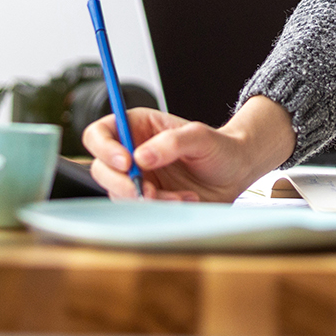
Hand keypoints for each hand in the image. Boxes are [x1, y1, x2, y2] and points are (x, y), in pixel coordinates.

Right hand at [81, 95, 294, 201]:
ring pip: (119, 193)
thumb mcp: (201, 137)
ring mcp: (137, 178)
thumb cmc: (219, 148)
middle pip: (101, 168)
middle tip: (148, 190)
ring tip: (180, 196)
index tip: (126, 162)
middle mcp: (131, 151)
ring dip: (147, 199)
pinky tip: (184, 201)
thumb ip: (172, 142)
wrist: (235, 173)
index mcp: (136, 127)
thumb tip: (141, 157)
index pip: (100, 133)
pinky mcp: (146, 199)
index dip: (105, 148)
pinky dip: (160, 209)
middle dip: (122, 183)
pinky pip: (139, 209)